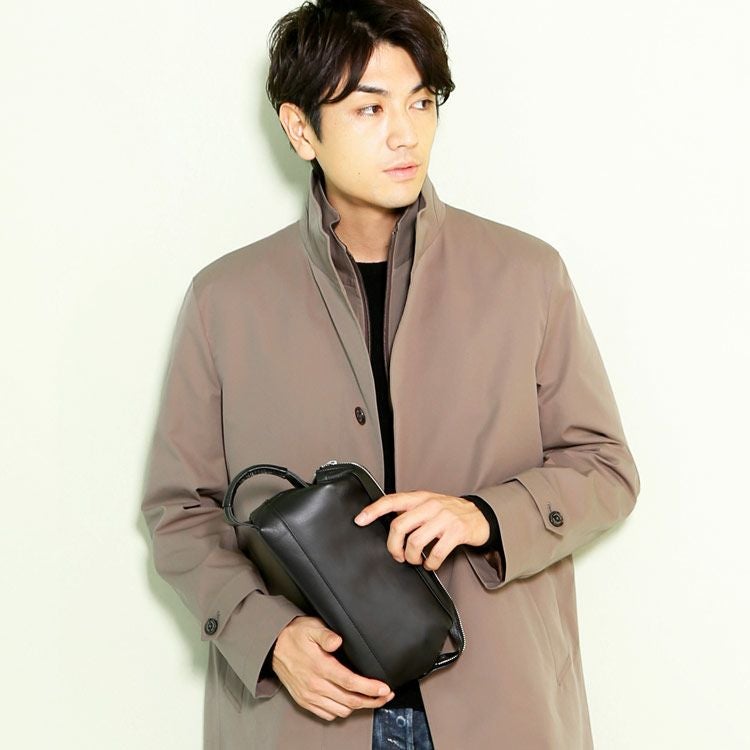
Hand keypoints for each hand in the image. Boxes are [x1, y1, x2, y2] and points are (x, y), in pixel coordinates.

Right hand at [271, 616, 394, 720]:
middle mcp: (315, 685)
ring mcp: (309, 695)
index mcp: (320, 666)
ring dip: (358, 707)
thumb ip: (326, 634)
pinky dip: (341, 711)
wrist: (273, 646)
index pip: (350, 682)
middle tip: (385, 695)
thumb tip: (338, 641)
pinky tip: (349, 703)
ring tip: (371, 699)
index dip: (370, 688)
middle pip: (350, 700)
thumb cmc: (294, 635)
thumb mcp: (311, 627)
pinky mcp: (305, 701)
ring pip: (341, 710)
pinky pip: (327, 714)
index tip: (384, 688)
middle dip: (372, 700)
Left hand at [354, 490, 489, 570]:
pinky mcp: (457, 532)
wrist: (479, 516)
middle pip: (399, 525)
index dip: (373, 510)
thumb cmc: (448, 512)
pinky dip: (430, 564)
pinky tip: (430, 564)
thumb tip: (385, 523)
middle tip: (397, 554)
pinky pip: (436, 553)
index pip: (391, 500)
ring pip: (415, 542)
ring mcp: (444, 518)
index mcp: (419, 498)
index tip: (359, 520)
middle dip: (393, 546)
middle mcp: (430, 505)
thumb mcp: (427, 504)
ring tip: (415, 560)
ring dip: (411, 557)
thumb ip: (409, 511)